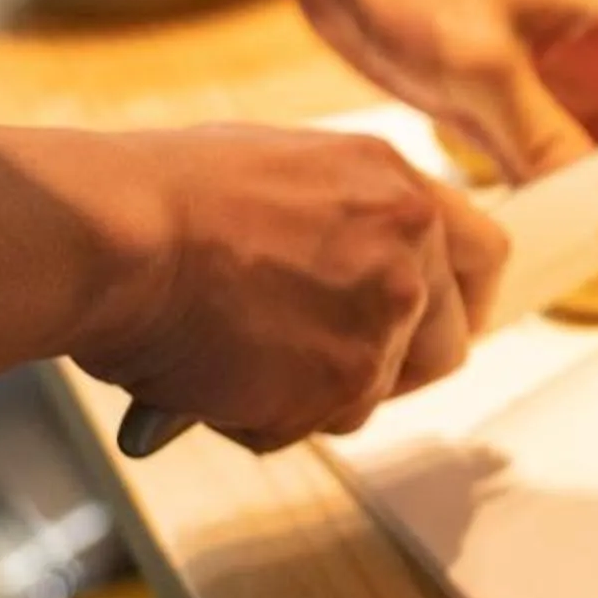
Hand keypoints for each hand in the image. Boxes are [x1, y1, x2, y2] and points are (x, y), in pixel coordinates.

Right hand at [61, 127, 507, 451]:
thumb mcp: (284, 171)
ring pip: (372, 395)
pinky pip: (312, 426)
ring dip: (312, 393)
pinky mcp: (342, 384)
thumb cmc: (161, 198)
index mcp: (398, 188)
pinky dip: (260, 418)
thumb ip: (347, 218)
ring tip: (233, 355)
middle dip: (393, 366)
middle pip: (448, 345)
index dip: (462, 301)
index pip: (485, 256)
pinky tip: (210, 377)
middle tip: (327, 367)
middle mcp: (410, 253)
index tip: (440, 324)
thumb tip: (353, 261)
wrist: (112, 236)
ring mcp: (383, 322)